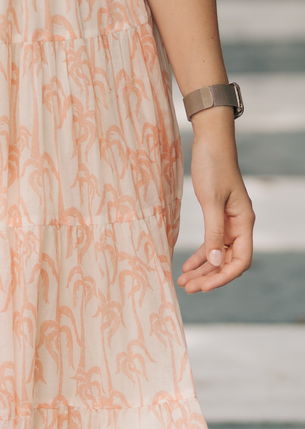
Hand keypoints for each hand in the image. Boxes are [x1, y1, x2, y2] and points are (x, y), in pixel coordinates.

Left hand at [178, 117, 254, 292]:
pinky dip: (199, 254)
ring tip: (184, 281)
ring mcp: (228, 221)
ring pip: (217, 254)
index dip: (223, 276)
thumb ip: (213, 231)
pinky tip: (187, 265)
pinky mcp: (217, 215)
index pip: (240, 260)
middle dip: (208, 276)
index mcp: (244, 223)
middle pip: (227, 261)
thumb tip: (213, 262)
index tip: (204, 284)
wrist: (210, 140)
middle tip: (187, 287)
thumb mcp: (211, 199)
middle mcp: (239, 225)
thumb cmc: (213, 166)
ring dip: (202, 268)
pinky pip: (210, 242)